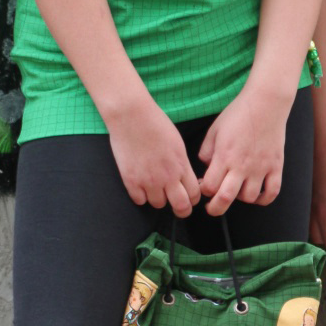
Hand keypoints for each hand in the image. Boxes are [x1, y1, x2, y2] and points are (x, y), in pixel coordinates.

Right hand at [107, 92, 201, 215]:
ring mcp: (148, 180)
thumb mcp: (177, 143)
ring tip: (155, 189)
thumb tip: (183, 177)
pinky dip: (141, 196)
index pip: (194, 194)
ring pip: (158, 205)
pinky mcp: (131, 181)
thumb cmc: (155, 123)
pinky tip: (141, 186)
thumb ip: (181, 163)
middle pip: (181, 206)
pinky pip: (139, 200)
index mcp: (181, 165)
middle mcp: (167, 176)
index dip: (193, 199)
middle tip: (178, 207)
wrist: (132, 116)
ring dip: (158, 199)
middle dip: (182, 209)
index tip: (189, 198)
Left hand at [198, 84, 288, 215]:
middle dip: (215, 208)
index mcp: (224, 156)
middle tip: (212, 207)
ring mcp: (261, 167)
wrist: (265, 103)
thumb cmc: (238, 114)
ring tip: (237, 190)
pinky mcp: (276, 166)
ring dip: (240, 198)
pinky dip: (264, 199)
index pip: (209, 187)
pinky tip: (257, 194)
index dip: (203, 191)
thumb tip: (206, 170)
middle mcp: (242, 165)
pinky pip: (272, 192)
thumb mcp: (214, 130)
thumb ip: (206, 152)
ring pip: (249, 198)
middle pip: (226, 199)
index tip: (204, 187)